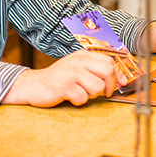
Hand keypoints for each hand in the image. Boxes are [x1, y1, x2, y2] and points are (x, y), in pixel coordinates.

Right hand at [2, 50, 128, 106]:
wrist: (35, 85)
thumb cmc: (59, 78)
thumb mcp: (77, 68)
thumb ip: (96, 69)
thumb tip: (119, 78)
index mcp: (83, 55)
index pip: (109, 61)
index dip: (118, 74)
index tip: (120, 83)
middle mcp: (78, 61)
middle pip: (108, 71)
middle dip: (110, 85)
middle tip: (105, 92)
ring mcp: (71, 73)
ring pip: (97, 87)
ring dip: (91, 95)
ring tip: (81, 92)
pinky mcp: (65, 86)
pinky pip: (83, 98)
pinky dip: (78, 101)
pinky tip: (70, 96)